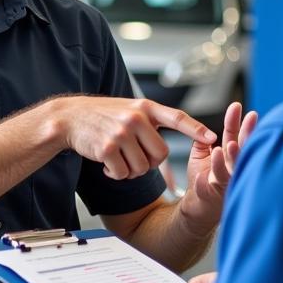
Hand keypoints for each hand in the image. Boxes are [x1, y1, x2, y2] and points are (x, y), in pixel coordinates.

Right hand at [56, 97, 214, 179]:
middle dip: (150, 163)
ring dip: (131, 171)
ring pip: (142, 168)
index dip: (196, 129)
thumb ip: (150, 121)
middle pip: (160, 154)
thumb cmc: (103, 117)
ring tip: (118, 159)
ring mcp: (121, 132)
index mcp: (145, 107)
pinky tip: (107, 165)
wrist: (70, 118)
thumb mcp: (130, 110)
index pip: (177, 118)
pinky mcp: (107, 148)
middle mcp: (136, 118)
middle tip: (135, 158)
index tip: (212, 138)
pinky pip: (123, 174)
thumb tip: (169, 144)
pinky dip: (116, 175)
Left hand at [180, 100, 258, 229]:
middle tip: (250, 116)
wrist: (197, 206)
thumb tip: (205, 125)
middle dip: (247, 132)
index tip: (237, 106)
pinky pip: (217, 180)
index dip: (237, 121)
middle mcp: (234, 167)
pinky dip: (215, 168)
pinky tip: (214, 157)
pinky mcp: (219, 192)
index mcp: (230, 156)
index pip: (235, 135)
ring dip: (234, 153)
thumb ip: (204, 139)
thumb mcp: (200, 154)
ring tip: (229, 142)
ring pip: (234, 165)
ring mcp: (229, 180)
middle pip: (242, 147)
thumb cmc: (201, 181)